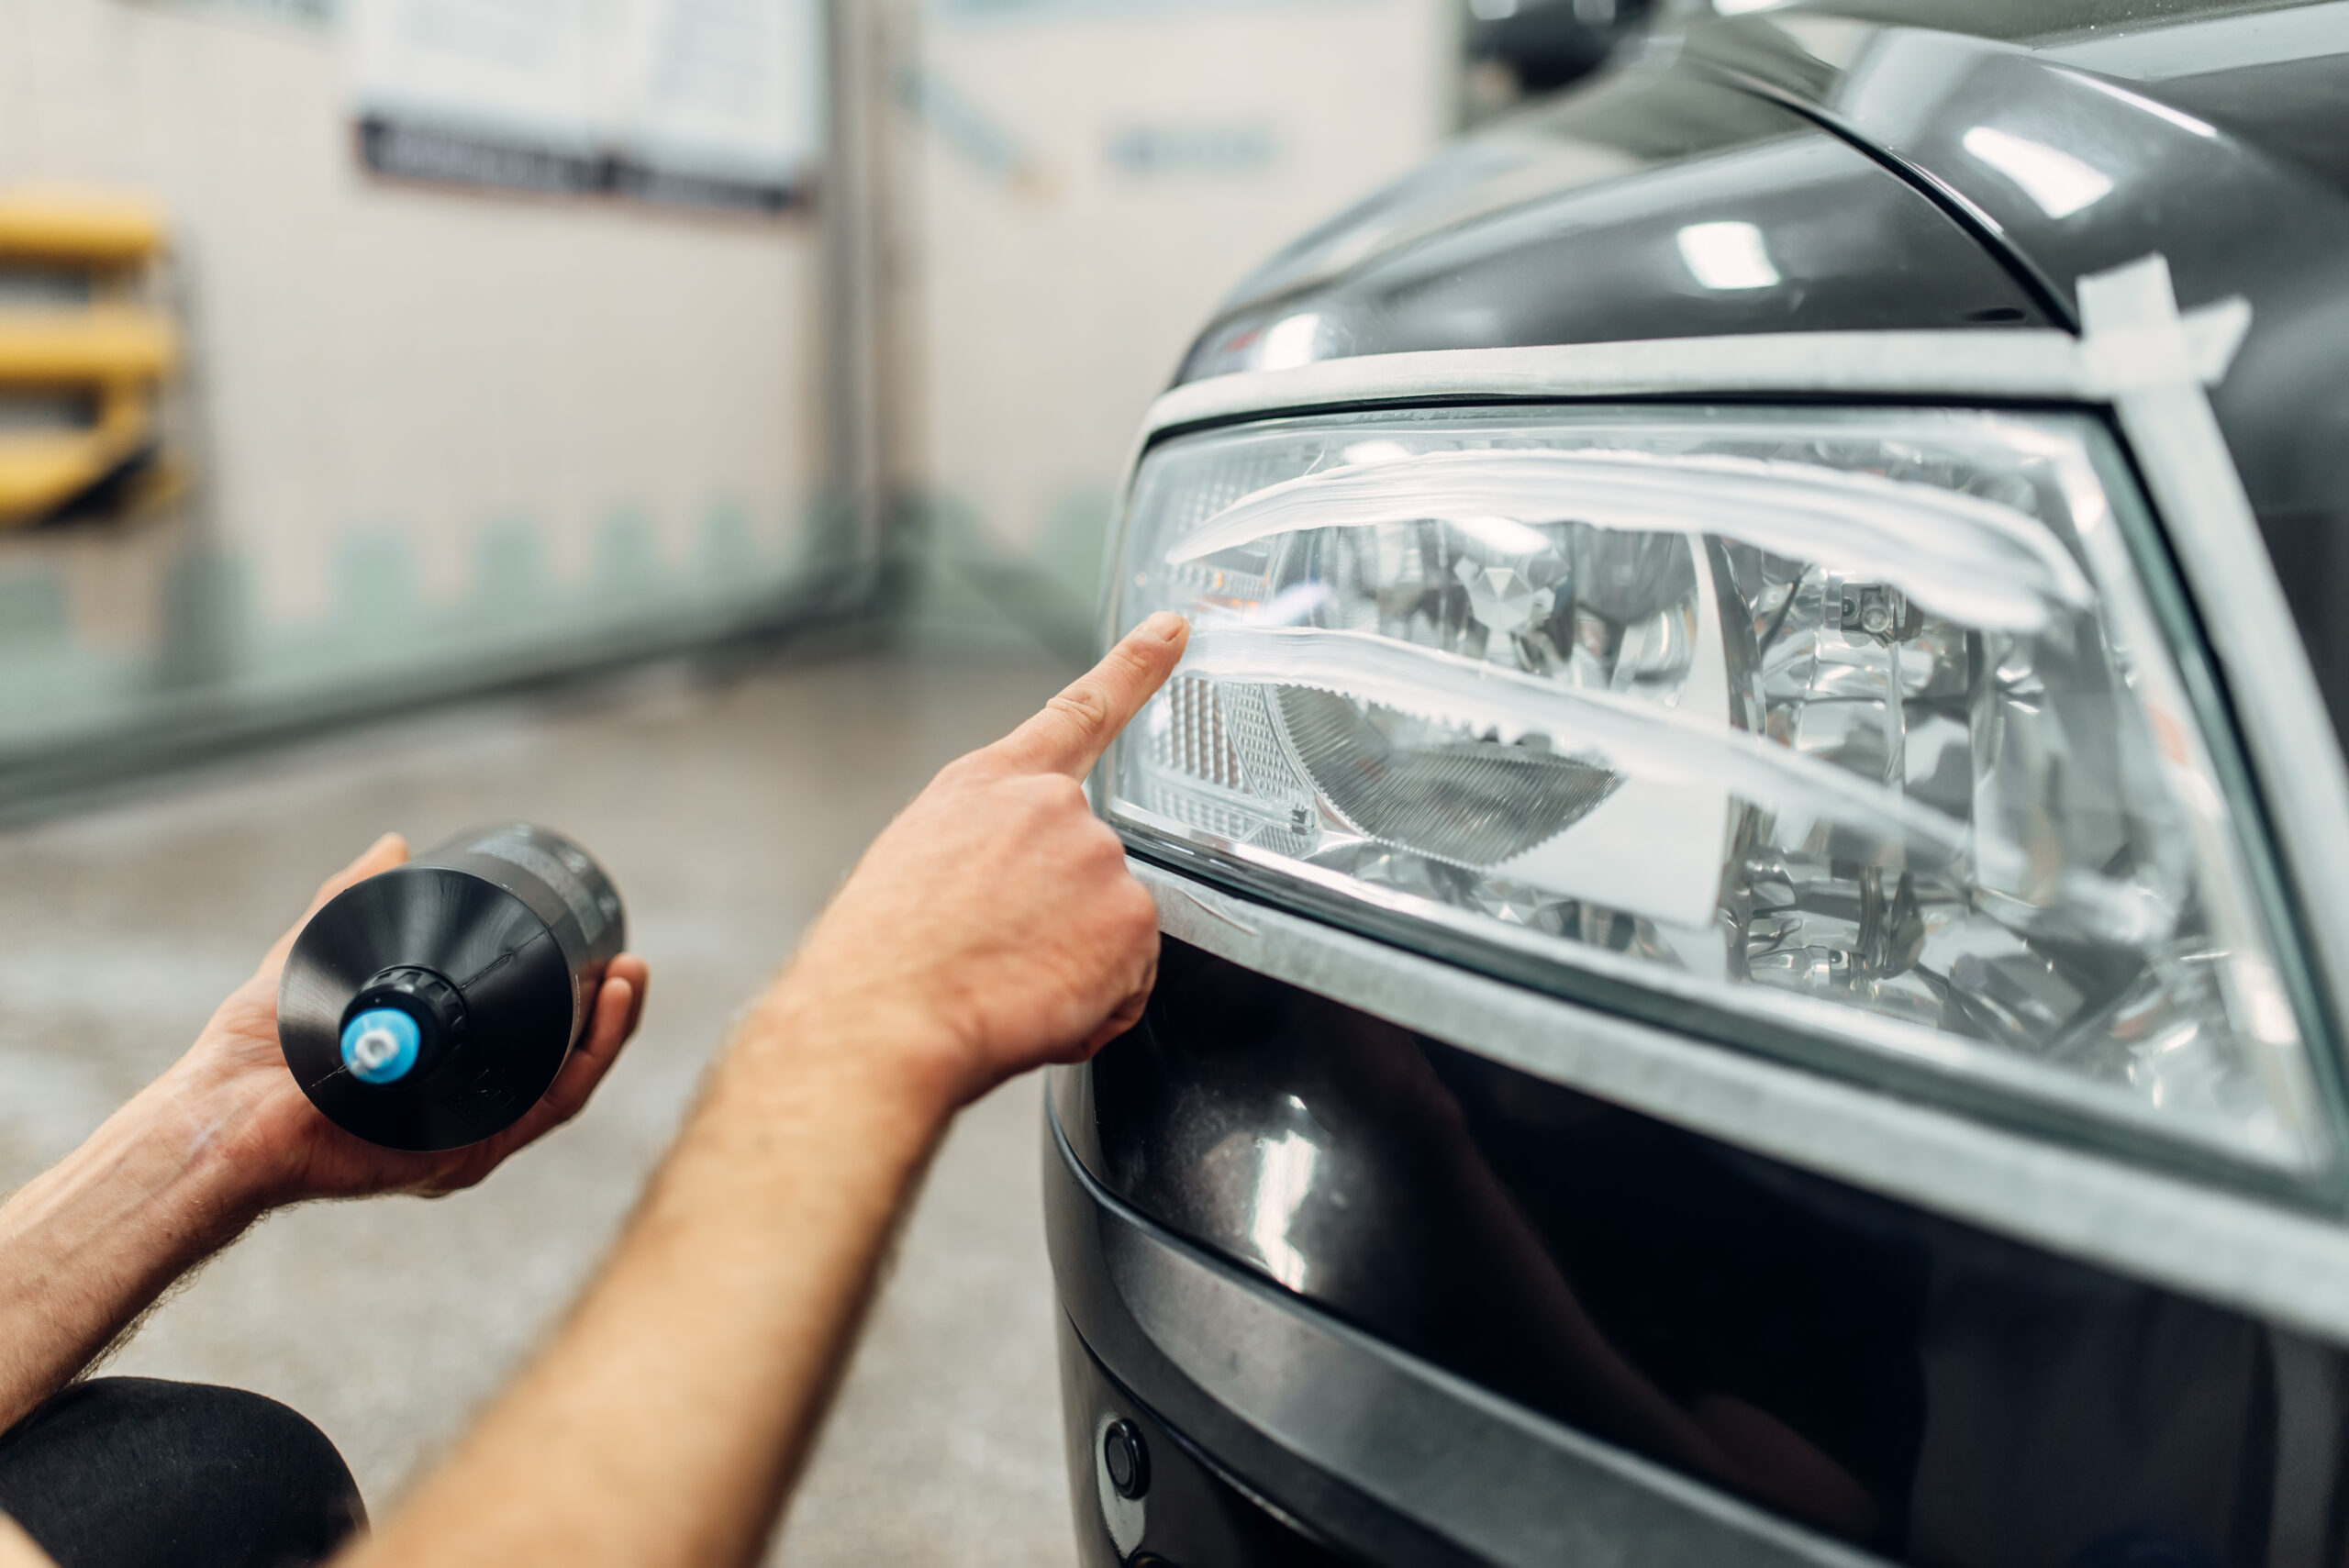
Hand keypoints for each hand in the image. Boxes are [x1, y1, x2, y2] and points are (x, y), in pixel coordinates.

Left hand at [156, 834, 650, 1212]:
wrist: (226, 1109)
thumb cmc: (255, 1050)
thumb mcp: (316, 955)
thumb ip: (352, 902)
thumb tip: (395, 845)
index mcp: (439, 1068)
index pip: (524, 1033)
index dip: (569, 992)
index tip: (594, 945)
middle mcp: (463, 1105)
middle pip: (561, 1058)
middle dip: (608, 1010)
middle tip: (629, 963)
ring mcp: (469, 1132)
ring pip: (568, 1082)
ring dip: (611, 1028)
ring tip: (628, 975)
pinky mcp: (470, 1152)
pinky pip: (550, 1108)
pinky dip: (587, 1058)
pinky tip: (603, 1009)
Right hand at [774, 612, 1187, 1106]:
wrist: (880, 1021)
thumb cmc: (876, 963)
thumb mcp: (913, 871)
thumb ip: (986, 856)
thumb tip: (1010, 898)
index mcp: (987, 786)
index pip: (1078, 712)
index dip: (1136, 668)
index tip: (1175, 630)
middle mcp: (1052, 805)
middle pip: (1091, 871)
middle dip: (1062, 924)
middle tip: (996, 960)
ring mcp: (1097, 855)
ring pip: (1111, 929)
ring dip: (1074, 965)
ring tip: (1004, 982)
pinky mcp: (1131, 915)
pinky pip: (1130, 979)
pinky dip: (1096, 1005)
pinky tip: (1036, 1004)